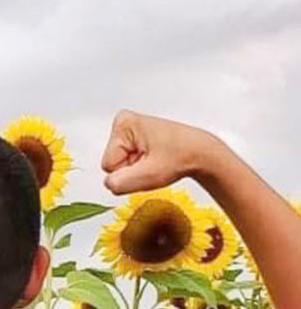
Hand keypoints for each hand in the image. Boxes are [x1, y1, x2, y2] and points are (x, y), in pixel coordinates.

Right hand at [100, 109, 217, 194]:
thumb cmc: (180, 157)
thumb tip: (108, 184)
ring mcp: (128, 131)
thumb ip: (121, 182)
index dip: (128, 171)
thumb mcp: (149, 175)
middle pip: (112, 165)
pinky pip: (125, 164)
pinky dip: (140, 168)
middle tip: (152, 164)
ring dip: (136, 171)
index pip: (108, 165)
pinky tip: (154, 160)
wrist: (199, 152)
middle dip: (131, 171)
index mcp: (123, 124)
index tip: (149, 163)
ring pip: (118, 167)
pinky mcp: (133, 139)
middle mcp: (123, 123)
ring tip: (155, 161)